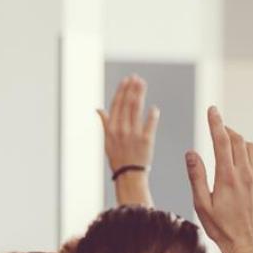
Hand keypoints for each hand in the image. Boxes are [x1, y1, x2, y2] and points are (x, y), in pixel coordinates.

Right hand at [99, 76, 158, 206]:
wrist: (129, 174)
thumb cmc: (118, 157)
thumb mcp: (107, 140)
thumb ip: (105, 123)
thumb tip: (98, 109)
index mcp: (111, 128)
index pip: (116, 104)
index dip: (122, 91)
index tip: (127, 80)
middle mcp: (121, 129)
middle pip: (127, 104)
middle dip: (131, 89)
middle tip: (137, 78)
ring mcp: (133, 134)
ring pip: (136, 110)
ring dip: (140, 95)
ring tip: (143, 84)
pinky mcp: (146, 140)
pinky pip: (149, 124)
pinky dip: (151, 115)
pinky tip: (154, 107)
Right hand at [185, 106, 252, 252]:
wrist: (249, 245)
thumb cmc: (221, 227)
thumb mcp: (201, 204)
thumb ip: (196, 176)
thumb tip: (191, 152)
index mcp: (227, 177)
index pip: (221, 141)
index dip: (216, 123)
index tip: (212, 110)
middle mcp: (247, 175)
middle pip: (238, 141)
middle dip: (227, 131)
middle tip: (219, 131)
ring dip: (240, 144)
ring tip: (230, 149)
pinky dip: (252, 158)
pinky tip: (244, 166)